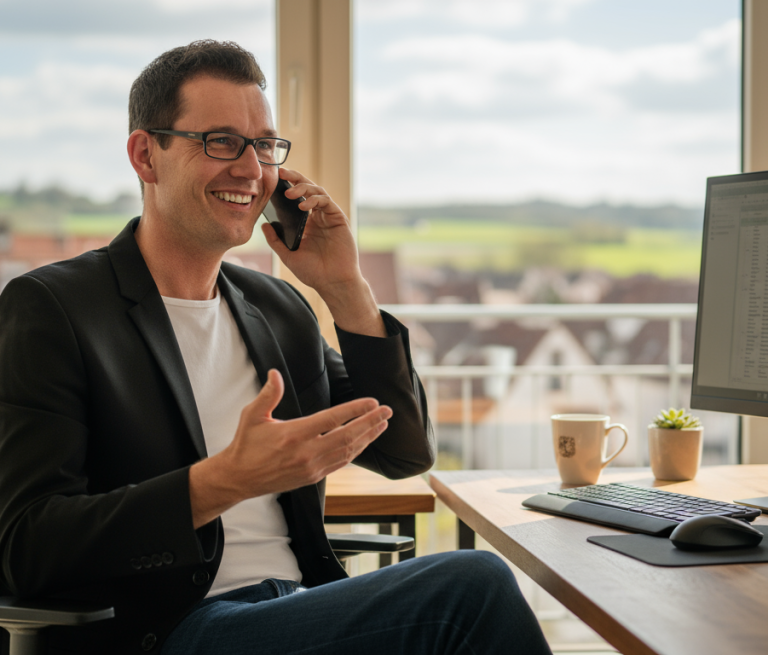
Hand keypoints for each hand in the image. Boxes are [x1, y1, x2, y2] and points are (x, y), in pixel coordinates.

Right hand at [188, 369, 390, 527]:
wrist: (239, 478)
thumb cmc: (246, 445)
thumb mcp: (252, 415)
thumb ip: (268, 394)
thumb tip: (275, 373)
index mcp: (294, 434)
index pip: (332, 419)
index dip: (356, 410)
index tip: (373, 402)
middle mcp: (307, 452)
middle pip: (348, 436)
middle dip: (371, 422)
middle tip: (388, 411)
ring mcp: (312, 467)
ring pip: (348, 451)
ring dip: (368, 437)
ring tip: (382, 424)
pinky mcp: (313, 477)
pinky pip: (340, 463)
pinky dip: (356, 451)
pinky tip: (364, 442)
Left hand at [261, 168, 385, 336]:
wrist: (333, 283)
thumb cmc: (313, 272)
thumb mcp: (288, 255)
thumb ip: (276, 241)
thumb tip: (264, 225)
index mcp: (307, 223)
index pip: (296, 198)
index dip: (287, 186)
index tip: (273, 179)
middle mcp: (318, 216)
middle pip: (307, 189)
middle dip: (295, 178)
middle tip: (281, 173)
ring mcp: (329, 216)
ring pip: (317, 191)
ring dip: (303, 188)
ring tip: (289, 193)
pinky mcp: (339, 218)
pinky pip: (326, 202)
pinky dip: (314, 200)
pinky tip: (303, 206)